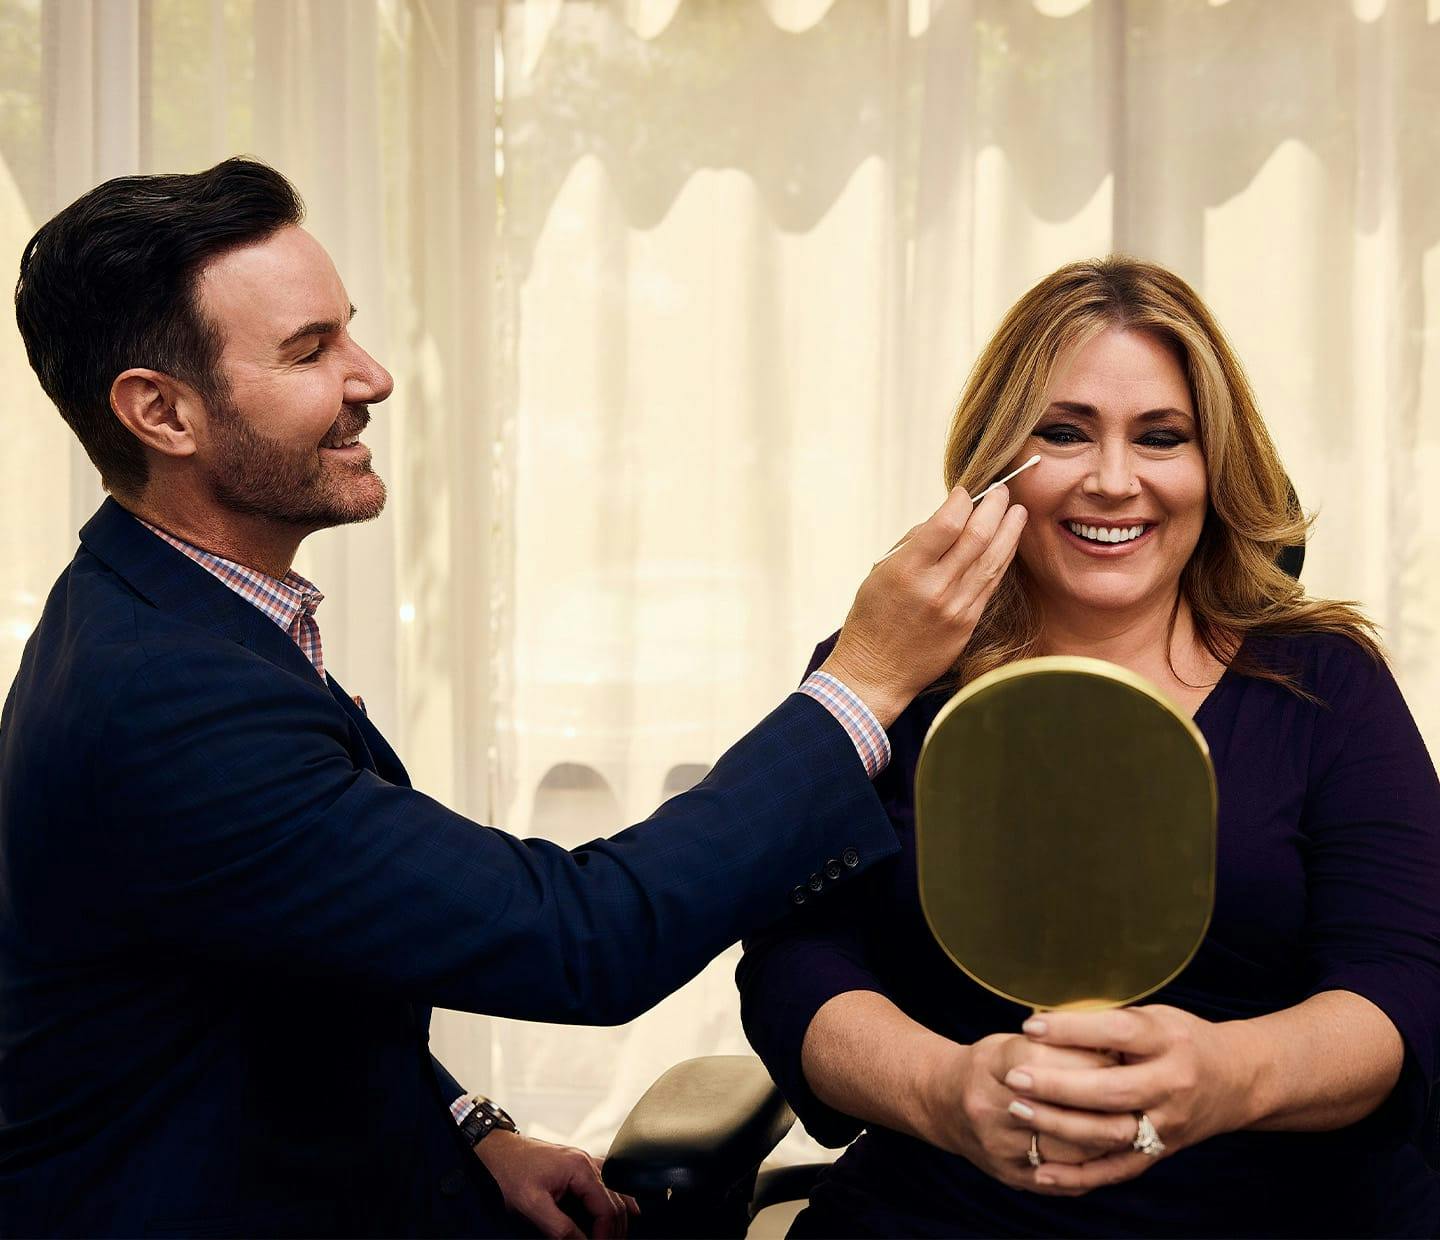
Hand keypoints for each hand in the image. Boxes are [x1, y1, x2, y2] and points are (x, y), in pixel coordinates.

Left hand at [474, 1130, 639, 1238]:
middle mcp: (587, 1162)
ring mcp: (584, 1162)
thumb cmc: (511, 1171)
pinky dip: (617, 1199)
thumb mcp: (532, 1204)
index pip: (607, 1208)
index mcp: (580, 1169)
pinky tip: (625, 1209)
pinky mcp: (578, 1165)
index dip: (606, 1234)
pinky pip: (607, 1182)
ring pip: (615, 1191)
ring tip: (617, 1236)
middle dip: (615, 1229)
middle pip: (616, 1200)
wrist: (497, 1150)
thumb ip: (559, 1226)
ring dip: (619, 1216)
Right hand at [821, 484, 1026, 726]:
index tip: (965, 491)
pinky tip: (1009, 543)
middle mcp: (935, 587)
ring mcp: (956, 607)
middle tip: (1002, 492)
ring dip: (1009, 530)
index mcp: (907, 570)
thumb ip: (914, 544)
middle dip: (994, 508)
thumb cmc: (872, 618)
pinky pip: (991, 583)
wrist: (876, 672)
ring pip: (992, 559)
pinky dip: (1002, 559)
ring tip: (1018, 511)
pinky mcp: (968, 623)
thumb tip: (947, 519)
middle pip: (977, 536)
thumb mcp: (879, 573)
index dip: (962, 500)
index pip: (947, 523)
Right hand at [915, 1032, 1118, 1192]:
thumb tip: (1114, 1046)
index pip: (1051, 1062)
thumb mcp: (1014, 1041)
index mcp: (993, 1063)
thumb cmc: (991, 1065)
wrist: (942, 1102)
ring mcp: (999, 1145)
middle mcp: (991, 1106)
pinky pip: (1062, 1178)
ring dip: (1107, 1137)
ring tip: (1133, 1122)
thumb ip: (1056, 1044)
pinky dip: (1091, 1167)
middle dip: (1107, 1101)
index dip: (1090, 1059)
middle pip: (1063, 1110)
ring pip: (1069, 1149)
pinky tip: (1112, 1153)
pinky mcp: (1009, 1174)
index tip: (1121, 1055)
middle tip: (1138, 1091)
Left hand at [1004, 1005, 1251, 1194]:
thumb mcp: (1153, 1017)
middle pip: (1111, 1089)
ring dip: (1059, 1124)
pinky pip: (1116, 1169)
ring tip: (1017, 1108)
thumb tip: (1047, 1019)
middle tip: (1015, 1077)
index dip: (1072, 1029)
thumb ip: (1108, 1022)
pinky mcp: (1160, 1153)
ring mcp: (1167, 1125)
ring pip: (1110, 1132)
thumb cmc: (1181, 1039)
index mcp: (1168, 1042)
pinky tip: (1041, 1172)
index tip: (1031, 1025)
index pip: (1117, 1032)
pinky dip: (1078, 1175)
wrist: (1237, 1081)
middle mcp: (1172, 1085)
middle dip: (1058, 1084)